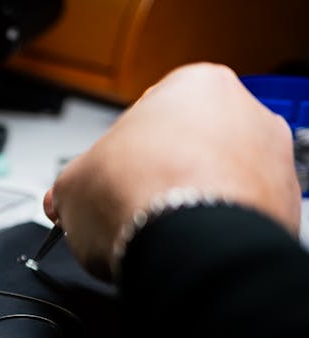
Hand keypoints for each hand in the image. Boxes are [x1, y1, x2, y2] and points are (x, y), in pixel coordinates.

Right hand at [44, 62, 301, 280]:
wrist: (184, 244)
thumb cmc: (138, 197)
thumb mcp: (70, 185)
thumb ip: (68, 187)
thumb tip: (64, 201)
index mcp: (194, 84)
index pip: (148, 119)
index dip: (119, 157)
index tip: (108, 182)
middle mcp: (244, 112)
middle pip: (188, 149)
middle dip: (159, 179)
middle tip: (129, 208)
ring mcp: (269, 160)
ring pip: (215, 184)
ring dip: (186, 205)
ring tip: (154, 232)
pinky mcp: (280, 206)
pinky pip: (235, 217)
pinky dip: (210, 231)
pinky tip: (182, 247)